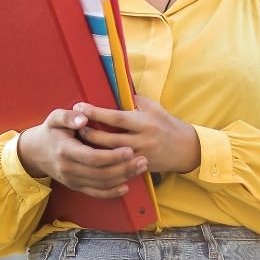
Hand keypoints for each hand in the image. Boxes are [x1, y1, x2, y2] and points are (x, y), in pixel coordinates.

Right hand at [16, 108, 147, 198]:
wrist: (35, 152)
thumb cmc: (50, 131)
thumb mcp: (54, 118)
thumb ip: (68, 116)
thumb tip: (83, 117)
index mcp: (65, 150)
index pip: (92, 157)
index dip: (112, 156)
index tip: (130, 150)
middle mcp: (68, 169)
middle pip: (100, 173)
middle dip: (124, 168)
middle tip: (143, 160)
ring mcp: (72, 180)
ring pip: (101, 184)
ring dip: (123, 178)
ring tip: (140, 168)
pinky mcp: (76, 186)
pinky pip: (95, 193)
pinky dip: (111, 192)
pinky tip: (126, 186)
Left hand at [75, 96, 200, 173]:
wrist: (186, 149)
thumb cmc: (167, 124)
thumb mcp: (154, 107)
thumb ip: (135, 101)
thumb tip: (114, 91)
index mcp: (144, 122)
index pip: (115, 117)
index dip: (96, 112)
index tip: (80, 106)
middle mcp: (141, 140)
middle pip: (109, 139)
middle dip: (89, 133)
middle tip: (74, 126)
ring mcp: (140, 156)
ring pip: (110, 155)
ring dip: (93, 148)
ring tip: (78, 141)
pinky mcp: (139, 167)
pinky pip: (118, 166)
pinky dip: (103, 161)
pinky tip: (92, 157)